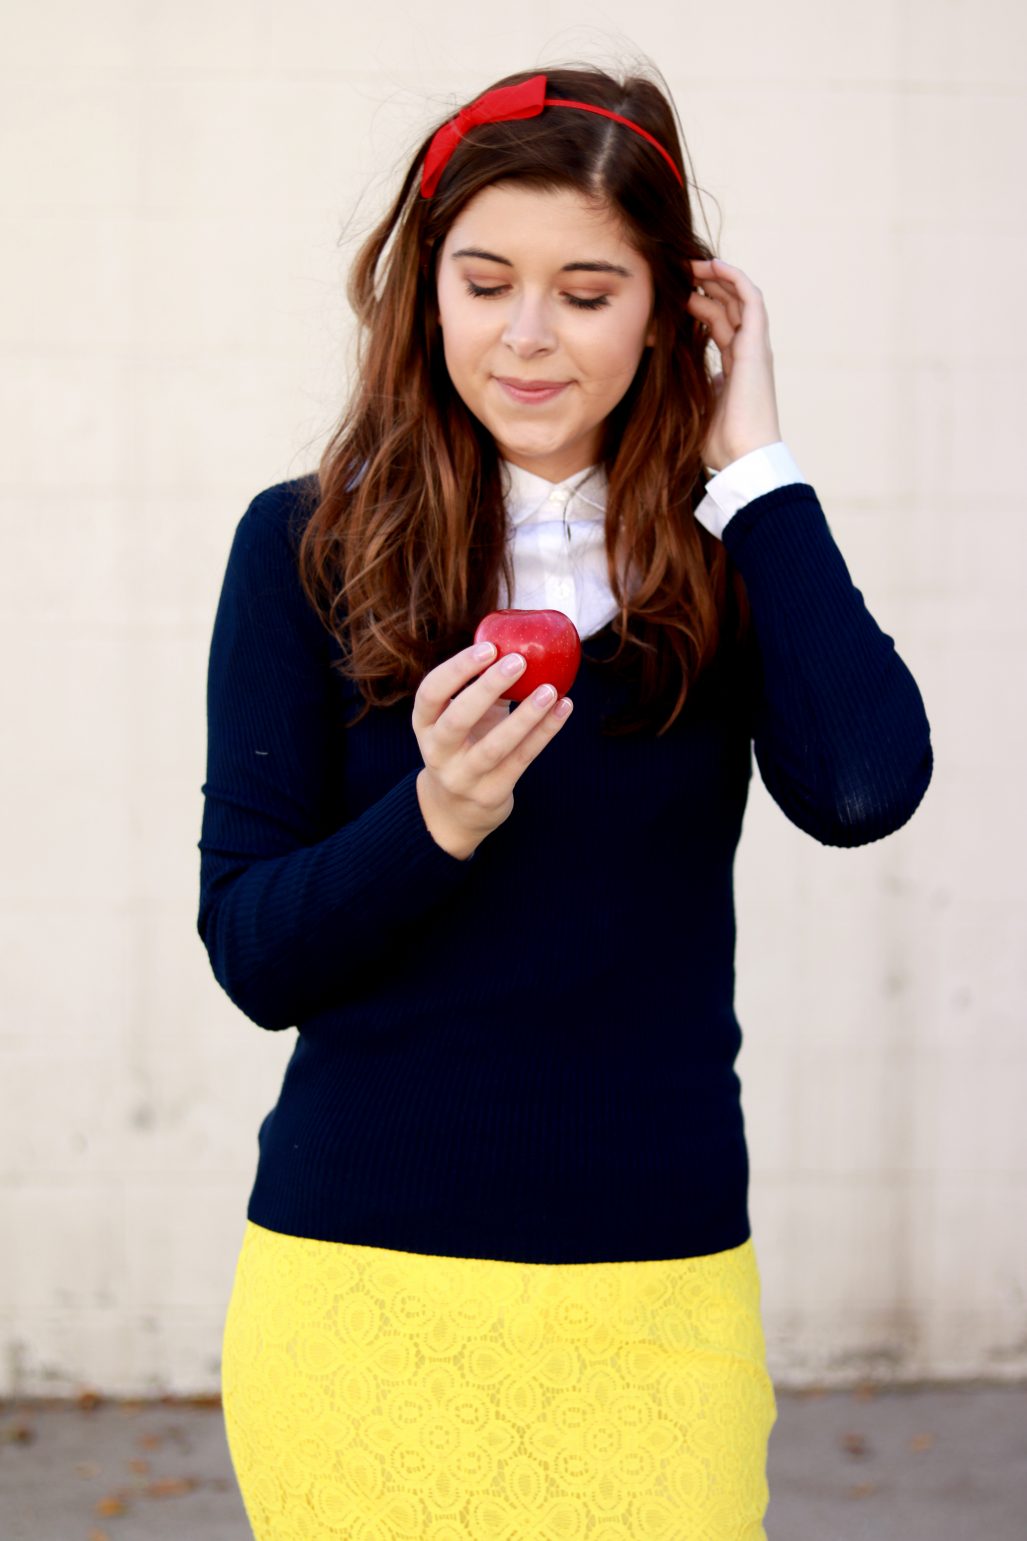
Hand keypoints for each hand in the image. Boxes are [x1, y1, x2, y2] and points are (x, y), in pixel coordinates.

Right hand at [412, 641, 573, 859]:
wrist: (456, 810)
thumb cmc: (465, 746)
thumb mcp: (462, 718)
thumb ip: (483, 688)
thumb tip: (521, 643)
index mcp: (424, 725)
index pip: (430, 693)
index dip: (457, 670)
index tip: (488, 648)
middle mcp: (437, 752)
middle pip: (457, 719)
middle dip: (487, 688)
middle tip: (518, 661)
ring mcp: (463, 777)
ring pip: (494, 747)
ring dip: (525, 717)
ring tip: (550, 690)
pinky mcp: (491, 794)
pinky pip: (521, 760)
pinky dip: (544, 733)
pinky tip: (563, 709)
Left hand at [685, 257, 782, 471]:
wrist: (743, 457)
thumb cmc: (720, 445)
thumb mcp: (695, 408)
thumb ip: (688, 388)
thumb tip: (668, 378)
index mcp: (736, 367)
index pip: (720, 325)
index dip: (699, 306)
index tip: (672, 295)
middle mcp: (748, 353)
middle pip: (728, 306)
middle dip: (705, 285)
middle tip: (677, 271)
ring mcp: (755, 347)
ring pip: (739, 297)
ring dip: (717, 276)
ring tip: (691, 263)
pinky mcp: (757, 345)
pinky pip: (750, 299)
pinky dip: (734, 278)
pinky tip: (712, 265)